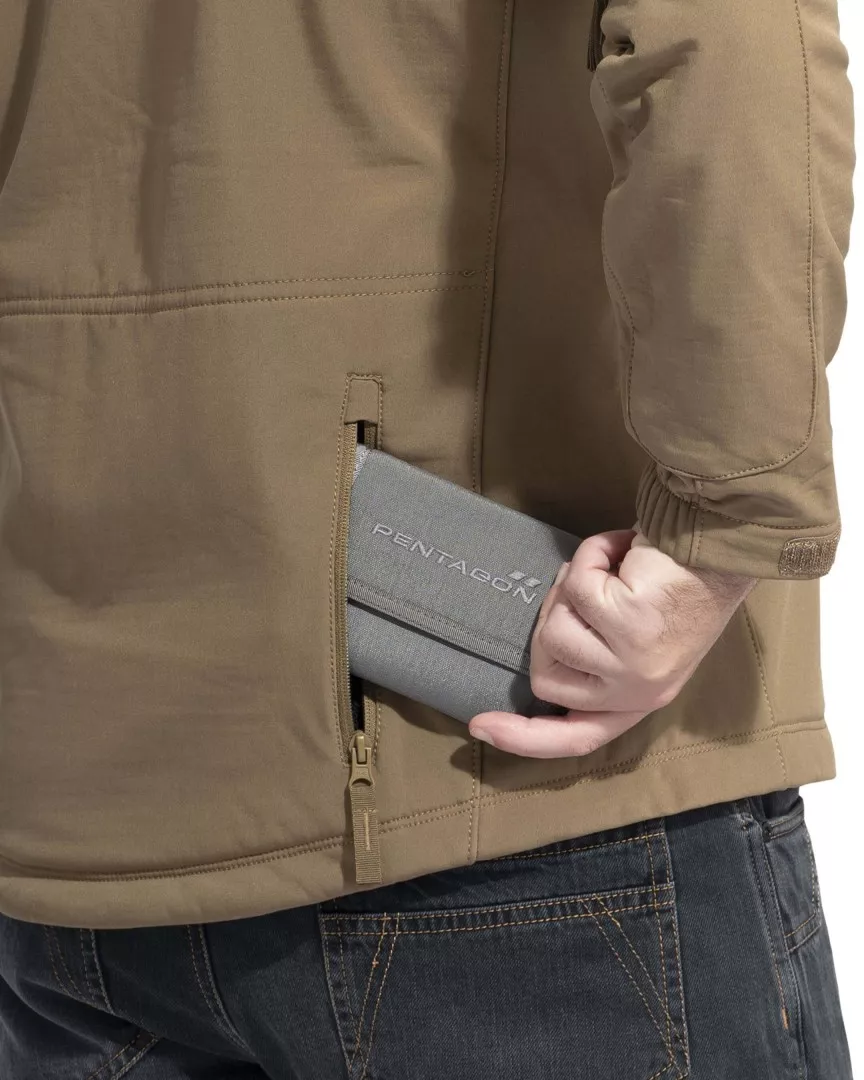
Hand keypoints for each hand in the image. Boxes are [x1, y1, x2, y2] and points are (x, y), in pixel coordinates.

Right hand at [469, 528, 756, 757]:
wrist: (718, 544)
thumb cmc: (675, 584)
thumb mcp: (634, 638)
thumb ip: (594, 656)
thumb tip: (543, 650)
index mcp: (638, 699)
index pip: (575, 737)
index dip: (525, 737)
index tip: (481, 727)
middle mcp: (636, 691)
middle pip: (546, 678)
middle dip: (551, 626)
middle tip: (589, 592)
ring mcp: (632, 662)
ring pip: (552, 631)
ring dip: (574, 588)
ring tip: (614, 571)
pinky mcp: (628, 624)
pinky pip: (575, 587)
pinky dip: (592, 556)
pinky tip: (624, 551)